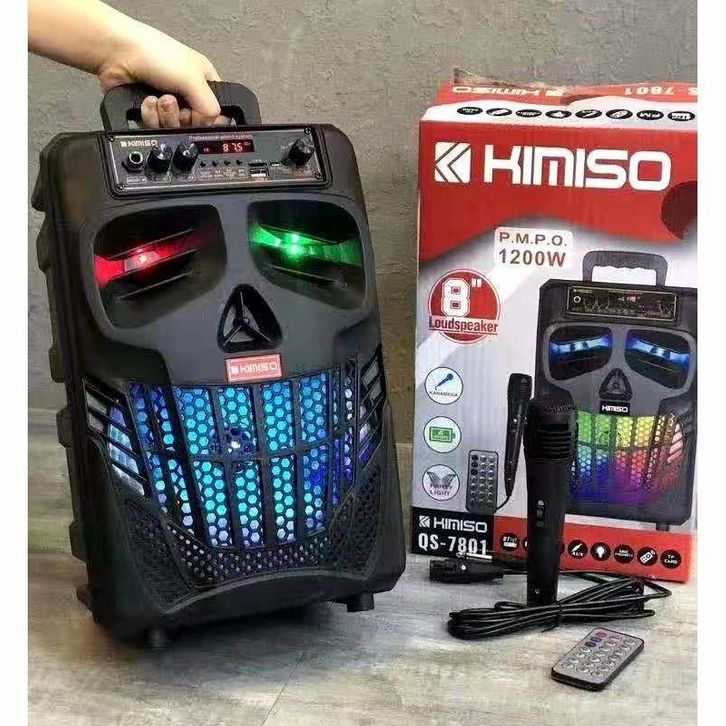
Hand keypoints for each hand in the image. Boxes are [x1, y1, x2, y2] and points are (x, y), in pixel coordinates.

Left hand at [96, 24, 228, 127]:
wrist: (118, 54)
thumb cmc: (155, 53)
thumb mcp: (194, 79)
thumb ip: (210, 106)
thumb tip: (212, 123)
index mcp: (204, 82)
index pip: (217, 112)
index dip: (209, 120)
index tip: (200, 117)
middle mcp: (187, 94)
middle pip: (195, 125)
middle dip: (183, 118)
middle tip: (175, 103)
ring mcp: (168, 105)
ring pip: (175, 128)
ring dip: (165, 115)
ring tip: (158, 98)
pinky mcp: (151, 113)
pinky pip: (156, 128)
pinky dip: (151, 116)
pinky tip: (147, 100)